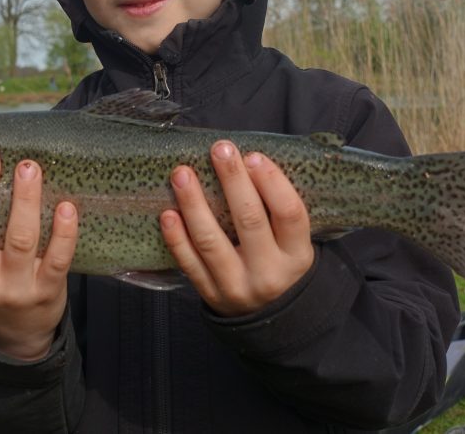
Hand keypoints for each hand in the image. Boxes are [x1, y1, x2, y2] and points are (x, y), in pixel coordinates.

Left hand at [160, 141, 314, 316]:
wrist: (268, 315)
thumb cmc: (278, 261)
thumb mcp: (292, 242)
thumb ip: (276, 209)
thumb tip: (246, 160)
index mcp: (297, 255)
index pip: (289, 214)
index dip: (272, 183)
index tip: (253, 156)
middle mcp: (270, 273)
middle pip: (250, 221)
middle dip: (233, 181)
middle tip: (219, 149)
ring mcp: (238, 287)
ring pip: (212, 242)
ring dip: (194, 204)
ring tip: (182, 174)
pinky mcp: (211, 294)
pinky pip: (189, 264)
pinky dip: (176, 238)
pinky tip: (168, 214)